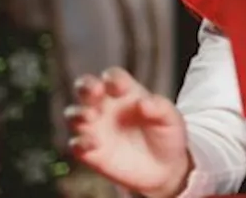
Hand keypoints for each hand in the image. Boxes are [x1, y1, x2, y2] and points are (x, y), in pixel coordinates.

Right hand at [65, 68, 191, 197]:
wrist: (165, 168)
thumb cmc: (168, 136)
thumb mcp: (172, 120)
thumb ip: (160, 108)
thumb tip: (143, 102)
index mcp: (126, 93)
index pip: (113, 77)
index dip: (114, 78)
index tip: (120, 87)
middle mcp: (106, 107)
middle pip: (86, 88)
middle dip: (86, 86)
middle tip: (96, 92)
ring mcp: (96, 128)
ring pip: (74, 114)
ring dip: (78, 113)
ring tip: (92, 117)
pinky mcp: (90, 152)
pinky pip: (76, 144)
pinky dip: (80, 142)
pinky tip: (93, 144)